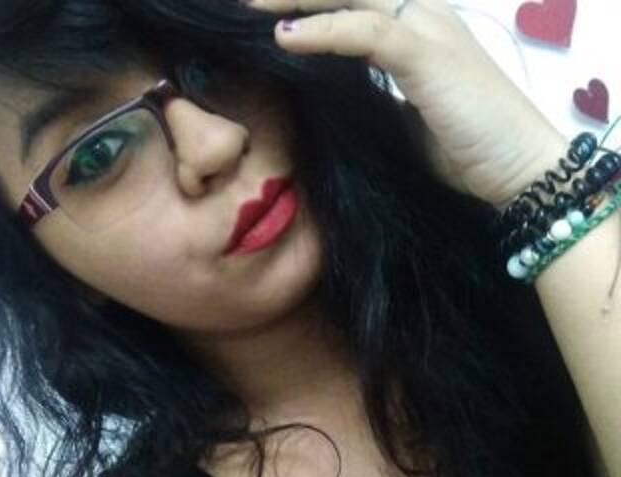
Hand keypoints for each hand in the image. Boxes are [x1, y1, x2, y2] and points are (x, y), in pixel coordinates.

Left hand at [240, 0, 568, 208]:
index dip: (312, 4)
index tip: (265, 15)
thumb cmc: (467, 147)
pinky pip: (367, 32)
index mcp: (417, 30)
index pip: (355, 2)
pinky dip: (324, 32)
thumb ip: (375, 96)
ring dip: (298, 0)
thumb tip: (336, 97)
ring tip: (250, 8)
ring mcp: (429, 29)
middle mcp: (423, 16)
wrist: (519, 169)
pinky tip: (284, 39)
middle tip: (246, 2)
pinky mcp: (430, 55)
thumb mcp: (407, 117)